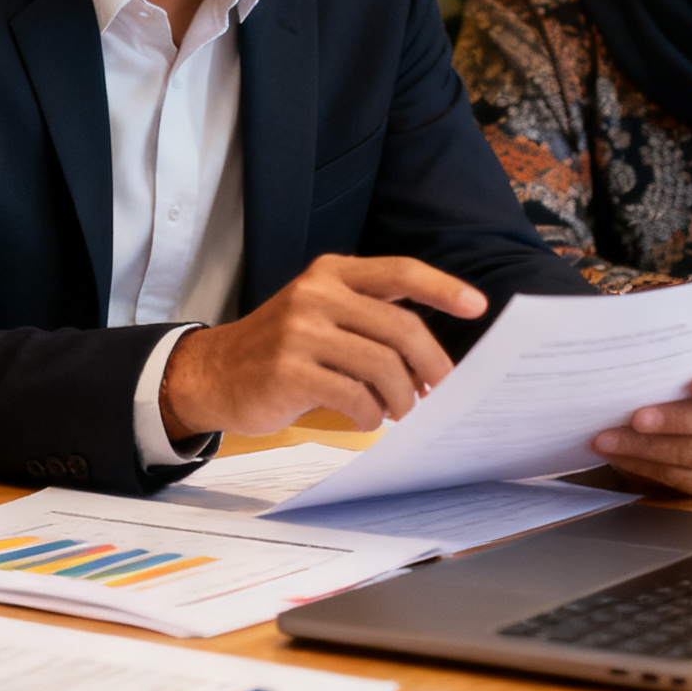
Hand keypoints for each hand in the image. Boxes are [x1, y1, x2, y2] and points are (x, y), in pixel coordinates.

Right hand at [160, 254, 485, 439]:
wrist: (214, 372)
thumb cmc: (280, 348)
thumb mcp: (319, 313)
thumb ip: (368, 319)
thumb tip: (432, 361)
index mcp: (330, 273)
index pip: (399, 271)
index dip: (443, 288)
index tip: (478, 307)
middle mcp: (316, 294)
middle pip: (401, 327)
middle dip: (433, 366)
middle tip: (441, 391)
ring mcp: (300, 332)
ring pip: (384, 367)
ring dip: (404, 398)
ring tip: (400, 411)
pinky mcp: (289, 371)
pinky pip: (356, 397)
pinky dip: (372, 415)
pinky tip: (368, 419)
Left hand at [590, 347, 691, 495]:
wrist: (660, 402)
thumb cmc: (669, 368)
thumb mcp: (673, 351)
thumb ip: (667, 347)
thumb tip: (629, 339)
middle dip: (674, 419)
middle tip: (636, 416)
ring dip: (648, 447)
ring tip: (610, 438)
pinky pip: (684, 478)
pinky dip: (645, 465)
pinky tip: (618, 454)